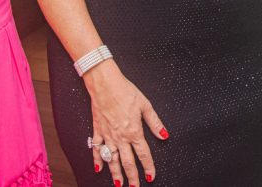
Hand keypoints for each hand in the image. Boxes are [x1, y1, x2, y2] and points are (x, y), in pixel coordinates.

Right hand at [84, 61, 168, 185]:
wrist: (105, 84)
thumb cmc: (125, 91)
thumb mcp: (145, 105)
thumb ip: (155, 122)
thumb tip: (164, 135)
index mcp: (134, 131)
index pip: (144, 154)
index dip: (148, 167)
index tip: (150, 176)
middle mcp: (120, 136)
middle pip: (127, 161)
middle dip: (132, 176)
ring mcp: (108, 135)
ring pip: (112, 159)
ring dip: (115, 173)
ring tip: (119, 184)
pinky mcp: (98, 130)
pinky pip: (97, 148)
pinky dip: (97, 159)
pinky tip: (98, 168)